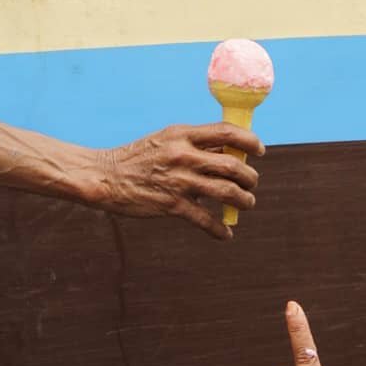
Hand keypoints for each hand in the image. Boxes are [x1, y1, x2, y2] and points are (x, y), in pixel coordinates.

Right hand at [94, 122, 263, 238]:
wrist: (105, 176)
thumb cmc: (140, 157)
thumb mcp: (168, 141)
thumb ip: (197, 145)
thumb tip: (232, 151)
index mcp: (183, 134)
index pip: (227, 131)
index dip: (249, 140)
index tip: (259, 150)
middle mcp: (183, 155)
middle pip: (232, 165)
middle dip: (250, 177)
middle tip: (251, 183)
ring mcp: (178, 181)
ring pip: (226, 192)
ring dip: (244, 200)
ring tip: (247, 203)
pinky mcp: (172, 205)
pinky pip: (206, 220)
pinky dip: (220, 229)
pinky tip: (226, 233)